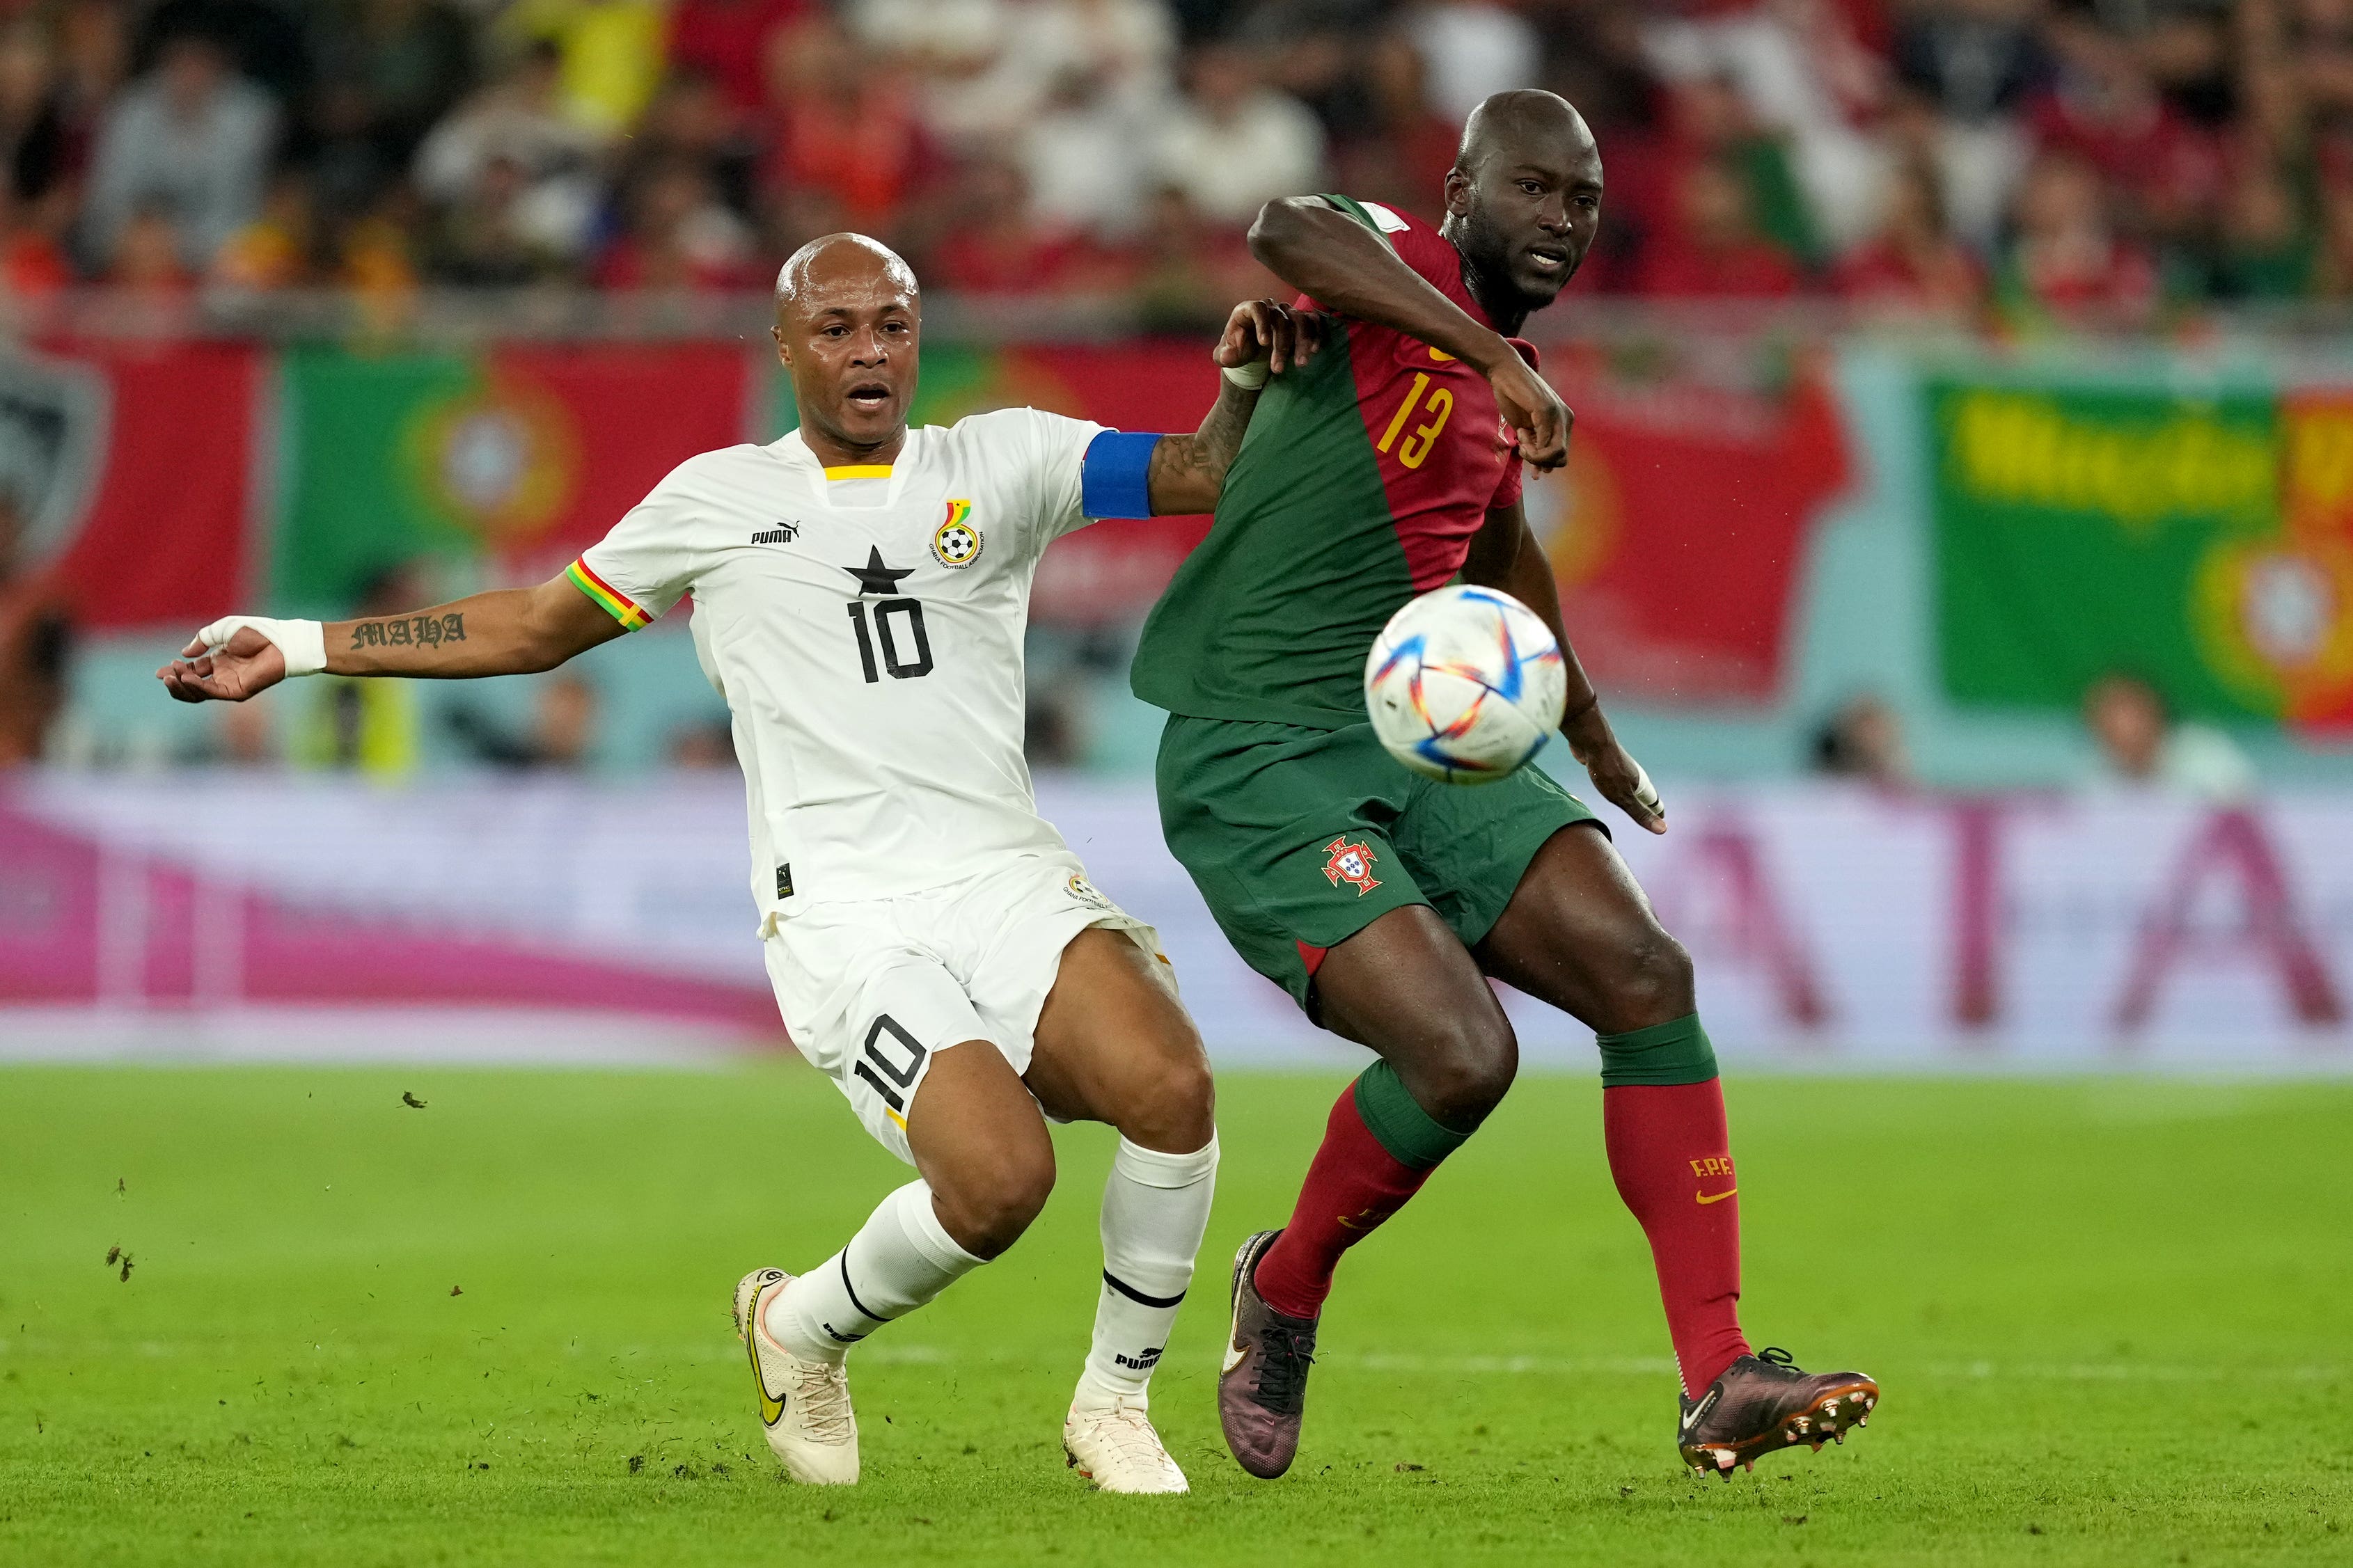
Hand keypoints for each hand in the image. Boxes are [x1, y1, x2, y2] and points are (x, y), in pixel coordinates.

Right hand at [157, 626, 286, 703]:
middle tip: (164, 674)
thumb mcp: (222, 630)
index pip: (193, 671)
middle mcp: (223, 675)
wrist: (280, 640)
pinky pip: (213, 693)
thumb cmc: (256, 632)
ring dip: (182, 686)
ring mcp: (230, 685)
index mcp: (219, 661)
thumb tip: (184, 654)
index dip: (176, 672)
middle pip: (192, 685)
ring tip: (171, 676)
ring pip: (199, 693)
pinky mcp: (238, 692)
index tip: (159, 671)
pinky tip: (186, 678)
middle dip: (175, 680)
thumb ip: (202, 640)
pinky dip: (197, 687)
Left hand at [1214, 298, 1325, 376]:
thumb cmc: (1238, 349)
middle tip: (1277, 369)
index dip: (1262, 324)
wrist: (1253, 351)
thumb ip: (1224, 356)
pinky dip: (1316, 335)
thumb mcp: (1226, 355)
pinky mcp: (1300, 321)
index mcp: (1248, 310)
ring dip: (1302, 342)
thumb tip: (1227, 356)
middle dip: (1281, 345)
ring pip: (1299, 320)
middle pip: (1280, 319)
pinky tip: (1314, 350)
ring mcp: (1286, 313)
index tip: (1264, 344)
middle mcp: (1269, 308)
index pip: (1258, 309)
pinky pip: (1312, 322)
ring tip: (1300, 364)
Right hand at [1483, 352, 1570, 471]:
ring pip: (1554, 453)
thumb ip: (1536, 447)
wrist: (1505, 373)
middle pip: (1561, 459)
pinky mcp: (1546, 410)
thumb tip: (1541, 473)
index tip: (1526, 454)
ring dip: (1534, 456)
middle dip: (1539, 461)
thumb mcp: (1527, 429)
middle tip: (1523, 450)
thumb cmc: (1514, 399)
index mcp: (1564, 422)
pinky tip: (1520, 433)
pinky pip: (1544, 442)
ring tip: (1521, 442)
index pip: (1562, 457)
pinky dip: (1529, 445)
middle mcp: (1566, 418)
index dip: (1544, 463)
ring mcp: (1558, 414)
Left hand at [1562, 701, 1664, 833]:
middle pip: (1643, 793)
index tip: (1661, 824)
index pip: (1654, 802)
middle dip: (1645, 805)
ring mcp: (1618, 769)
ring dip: (1630, 794)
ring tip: (1629, 802)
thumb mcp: (1624, 797)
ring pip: (1627, 784)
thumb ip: (1640, 813)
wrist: (1590, 741)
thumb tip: (1664, 829)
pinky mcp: (1603, 764)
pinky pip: (1611, 778)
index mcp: (1641, 784)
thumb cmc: (1607, 770)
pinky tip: (1606, 785)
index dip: (1657, 814)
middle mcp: (1633, 775)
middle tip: (1648, 816)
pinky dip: (1613, 786)